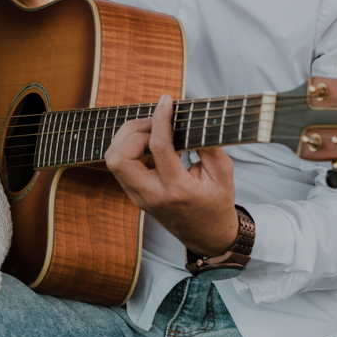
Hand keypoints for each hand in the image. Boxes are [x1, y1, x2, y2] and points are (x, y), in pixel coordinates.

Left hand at [105, 94, 238, 255]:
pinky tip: (149, 144)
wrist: (207, 236)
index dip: (160, 118)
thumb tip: (192, 117)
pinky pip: (119, 166)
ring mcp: (138, 197)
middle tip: (156, 123)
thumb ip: (208, 145)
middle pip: (119, 158)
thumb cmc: (217, 203)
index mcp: (176, 189)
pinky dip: (129, 148)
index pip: (158, 147)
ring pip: (113, 161)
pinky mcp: (133, 195)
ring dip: (128, 139)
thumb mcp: (223, 173)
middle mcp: (151, 195)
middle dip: (133, 132)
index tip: (166, 101)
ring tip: (152, 132)